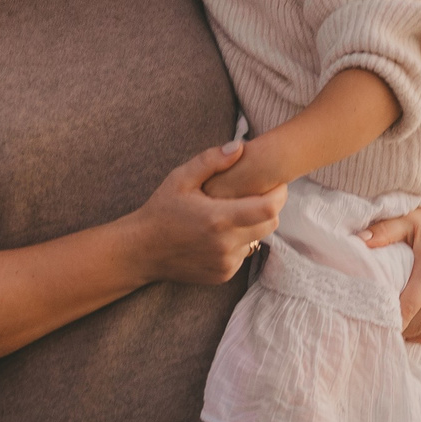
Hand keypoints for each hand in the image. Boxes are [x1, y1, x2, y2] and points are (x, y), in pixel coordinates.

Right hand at [131, 139, 285, 284]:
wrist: (141, 250)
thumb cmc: (161, 211)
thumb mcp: (180, 179)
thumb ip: (211, 161)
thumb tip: (240, 147)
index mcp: (218, 219)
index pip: (269, 208)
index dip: (279, 194)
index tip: (276, 183)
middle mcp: (225, 245)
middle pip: (270, 224)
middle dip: (269, 207)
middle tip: (255, 195)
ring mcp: (225, 263)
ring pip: (257, 240)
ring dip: (252, 226)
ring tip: (231, 214)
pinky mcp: (223, 274)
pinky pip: (243, 255)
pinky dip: (238, 242)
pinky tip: (218, 234)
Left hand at [362, 162, 420, 342]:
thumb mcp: (406, 221)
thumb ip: (382, 232)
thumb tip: (357, 241)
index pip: (406, 310)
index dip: (390, 323)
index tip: (373, 326)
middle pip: (418, 323)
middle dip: (398, 329)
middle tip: (378, 329)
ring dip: (413, 334)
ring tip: (394, 332)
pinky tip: (417, 335)